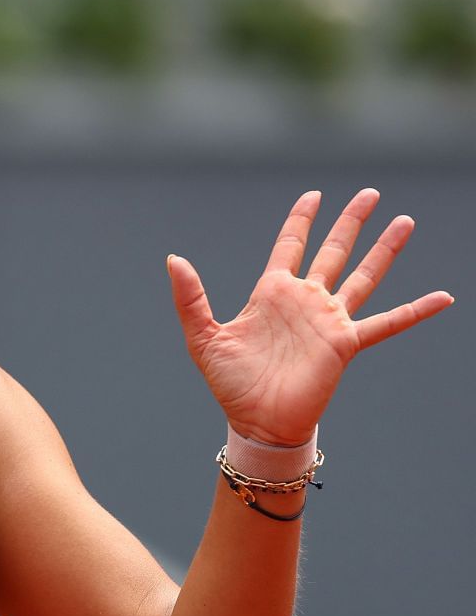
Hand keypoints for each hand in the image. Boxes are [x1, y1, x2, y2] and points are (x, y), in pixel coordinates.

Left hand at [166, 189, 454, 444]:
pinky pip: (388, 323)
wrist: (256, 421)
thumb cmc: (230, 383)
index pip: (290, 245)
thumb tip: (173, 258)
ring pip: (364, 276)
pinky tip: (443, 297)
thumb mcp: (202, 336)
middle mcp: (305, 301)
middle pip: (333, 251)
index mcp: (271, 293)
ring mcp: (328, 320)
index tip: (314, 194)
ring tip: (404, 221)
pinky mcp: (346, 343)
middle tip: (369, 193)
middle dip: (350, 222)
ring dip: (384, 250)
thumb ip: (189, 297)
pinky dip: (416, 311)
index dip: (301, 220)